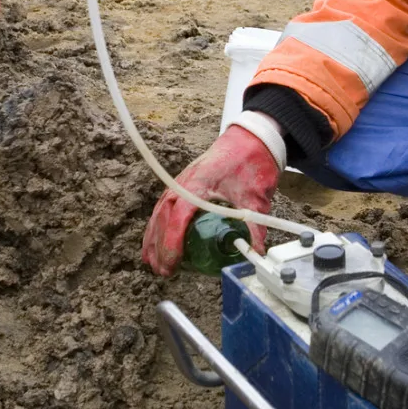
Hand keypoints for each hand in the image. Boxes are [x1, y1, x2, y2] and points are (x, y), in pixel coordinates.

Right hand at [141, 125, 279, 275]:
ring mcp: (181, 181)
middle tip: (163, 271)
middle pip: (162, 217)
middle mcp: (183, 182)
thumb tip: (254, 253)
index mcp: (198, 184)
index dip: (172, 242)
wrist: (252, 137)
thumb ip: (255, 226)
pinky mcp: (184, 183)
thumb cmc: (251, 161)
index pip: (178, 217)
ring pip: (159, 211)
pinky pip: (165, 206)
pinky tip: (157, 239)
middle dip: (159, 246)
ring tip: (151, 262)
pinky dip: (158, 224)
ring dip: (153, 237)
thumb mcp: (256, 196)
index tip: (172, 262)